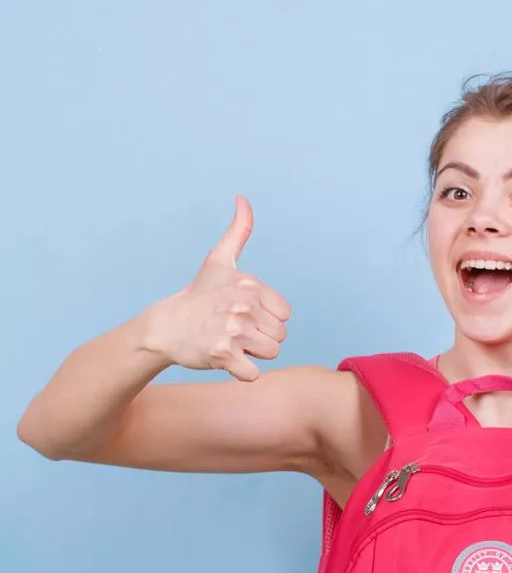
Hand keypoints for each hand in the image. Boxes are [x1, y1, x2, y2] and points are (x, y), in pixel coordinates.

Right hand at [149, 196, 291, 381]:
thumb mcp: (219, 260)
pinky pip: (253, 374)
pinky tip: (226, 359)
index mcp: (250, 285)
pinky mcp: (223, 355)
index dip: (267, 319)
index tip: (244, 314)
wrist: (166, 326)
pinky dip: (242, 372)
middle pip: (279, 337)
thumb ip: (238, 231)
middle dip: (260, 337)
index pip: (284, 315)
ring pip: (270, 354)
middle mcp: (243, 305)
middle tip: (233, 330)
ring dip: (253, 354)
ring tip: (230, 342)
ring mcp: (233, 331)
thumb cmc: (198, 295)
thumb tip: (243, 198)